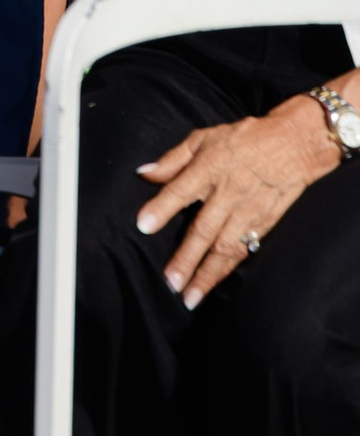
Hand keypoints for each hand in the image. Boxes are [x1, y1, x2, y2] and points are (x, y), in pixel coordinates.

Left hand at [135, 98, 334, 307]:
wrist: (293, 146)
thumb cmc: (243, 139)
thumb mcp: (204, 138)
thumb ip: (173, 159)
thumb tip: (144, 173)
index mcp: (209, 168)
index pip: (180, 190)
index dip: (161, 208)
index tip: (143, 226)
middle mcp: (228, 193)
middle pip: (203, 230)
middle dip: (186, 258)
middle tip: (170, 282)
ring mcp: (247, 212)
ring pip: (225, 249)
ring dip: (207, 275)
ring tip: (190, 297)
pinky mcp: (264, 224)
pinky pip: (243, 251)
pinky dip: (228, 269)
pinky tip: (214, 283)